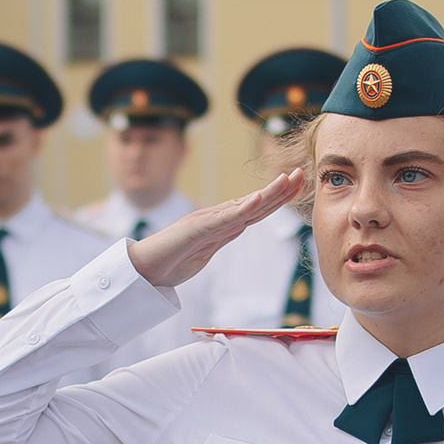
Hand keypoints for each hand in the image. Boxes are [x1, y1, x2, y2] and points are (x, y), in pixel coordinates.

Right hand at [128, 168, 305, 288]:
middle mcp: (216, 218)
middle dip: (280, 189)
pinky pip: (221, 220)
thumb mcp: (206, 250)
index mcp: (221, 224)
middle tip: (301, 173)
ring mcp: (205, 222)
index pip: (255, 209)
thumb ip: (223, 236)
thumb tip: (241, 226)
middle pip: (254, 203)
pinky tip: (256, 200)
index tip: (298, 184)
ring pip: (242, 207)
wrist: (142, 270)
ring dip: (266, 194)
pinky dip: (240, 209)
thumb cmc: (170, 261)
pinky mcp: (194, 230)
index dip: (278, 196)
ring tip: (285, 181)